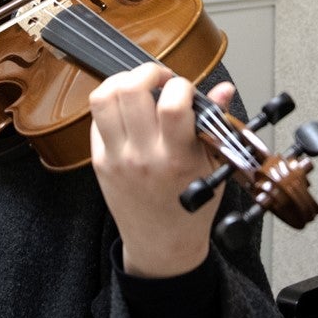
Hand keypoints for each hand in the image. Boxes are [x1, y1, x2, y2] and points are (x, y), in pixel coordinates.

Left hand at [88, 63, 233, 277]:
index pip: (172, 105)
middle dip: (147, 71)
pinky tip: (127, 112)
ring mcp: (117, 158)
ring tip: (138, 87)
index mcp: (178, 157)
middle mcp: (144, 155)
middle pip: (130, 91)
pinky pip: (96, 119)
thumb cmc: (190, 209)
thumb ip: (215, 124)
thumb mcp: (213, 167)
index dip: (179, 84)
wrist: (162, 246)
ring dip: (121, 82)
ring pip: (104, 99)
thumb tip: (222, 90)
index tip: (185, 88)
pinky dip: (110, 106)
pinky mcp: (99, 161)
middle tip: (158, 78)